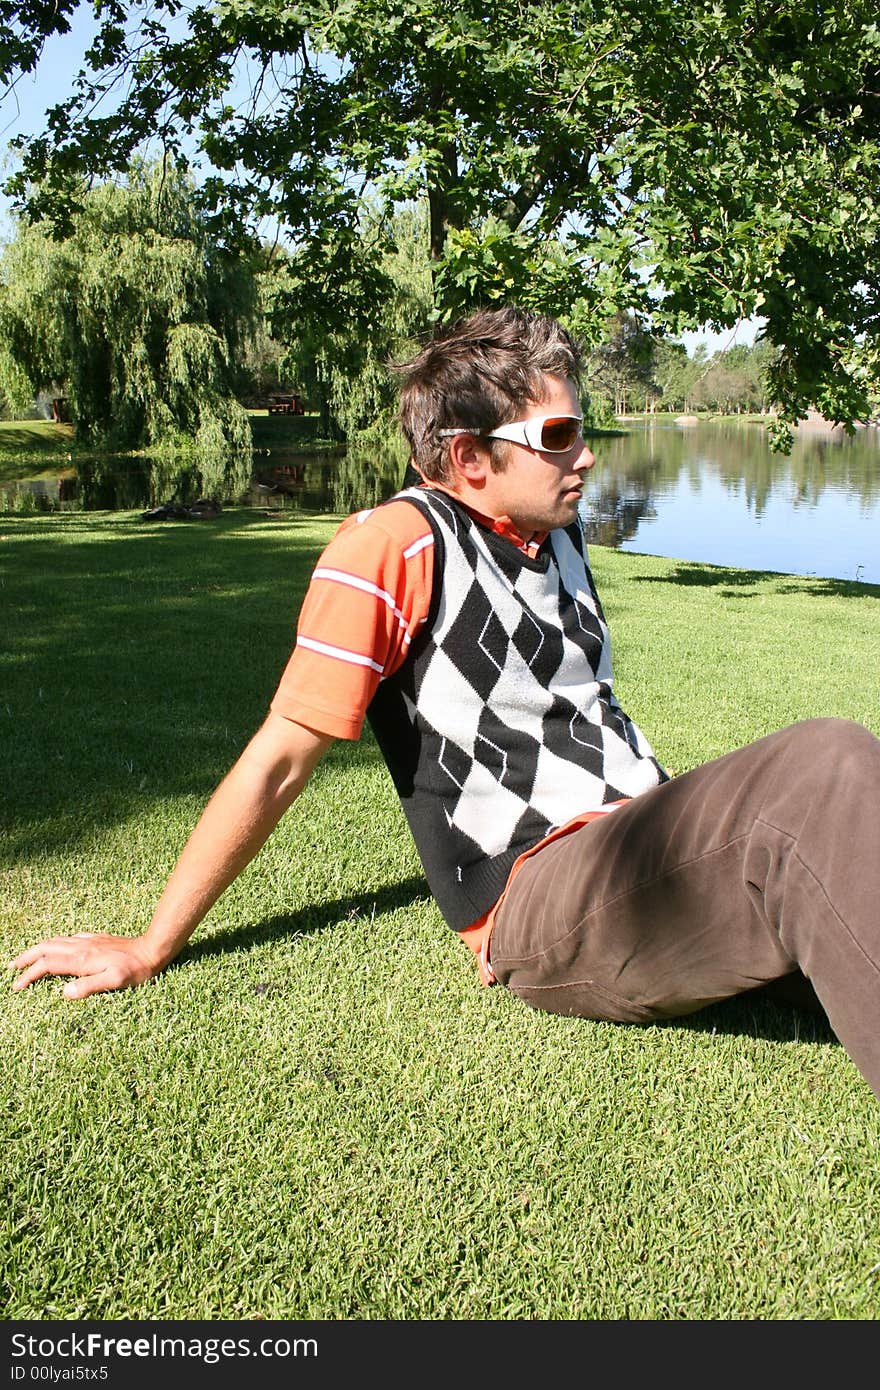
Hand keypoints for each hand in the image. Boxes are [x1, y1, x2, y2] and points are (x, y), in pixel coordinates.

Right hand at [8, 933, 162, 998]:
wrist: (152, 949)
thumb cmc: (136, 970)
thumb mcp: (115, 982)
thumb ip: (89, 987)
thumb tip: (65, 993)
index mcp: (81, 960)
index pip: (47, 965)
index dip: (30, 975)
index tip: (17, 986)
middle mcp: (81, 947)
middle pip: (45, 948)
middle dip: (26, 957)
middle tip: (11, 967)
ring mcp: (88, 941)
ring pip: (55, 941)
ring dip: (37, 949)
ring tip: (26, 957)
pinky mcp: (96, 939)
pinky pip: (68, 938)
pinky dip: (55, 944)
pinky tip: (57, 947)